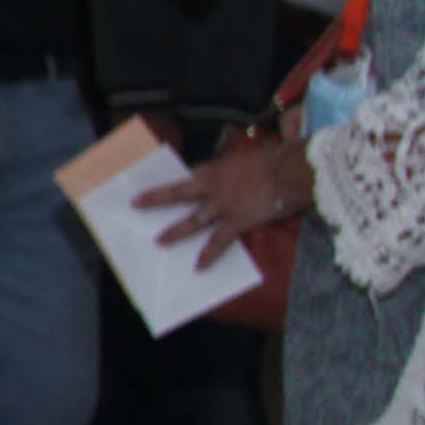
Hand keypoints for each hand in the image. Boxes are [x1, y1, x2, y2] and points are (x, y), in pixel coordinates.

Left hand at [136, 132, 313, 262]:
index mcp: (214, 169)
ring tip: (158, 241)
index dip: (183, 181)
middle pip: (176, 194)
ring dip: (174, 232)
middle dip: (155, 198)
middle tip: (135, 203)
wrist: (288, 171)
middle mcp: (210, 188)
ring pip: (191, 222)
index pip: (193, 175)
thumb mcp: (248, 157)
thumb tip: (242, 171)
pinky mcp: (234, 223)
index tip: (169, 184)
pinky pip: (217, 243)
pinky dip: (208, 255)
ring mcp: (220, 207)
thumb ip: (237, 167)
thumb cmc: (273, 159)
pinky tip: (198, 267)